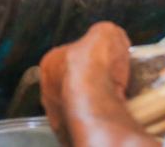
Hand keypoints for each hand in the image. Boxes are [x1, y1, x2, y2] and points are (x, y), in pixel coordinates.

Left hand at [41, 23, 153, 146]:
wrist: (96, 101)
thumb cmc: (94, 66)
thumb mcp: (106, 32)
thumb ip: (106, 33)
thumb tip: (113, 36)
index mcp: (50, 62)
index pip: (69, 56)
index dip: (89, 56)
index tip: (104, 59)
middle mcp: (48, 89)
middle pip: (72, 81)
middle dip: (91, 80)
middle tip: (111, 78)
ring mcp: (57, 113)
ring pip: (78, 103)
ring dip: (95, 100)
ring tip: (116, 96)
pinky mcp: (70, 132)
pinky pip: (88, 120)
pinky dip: (100, 116)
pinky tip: (113, 111)